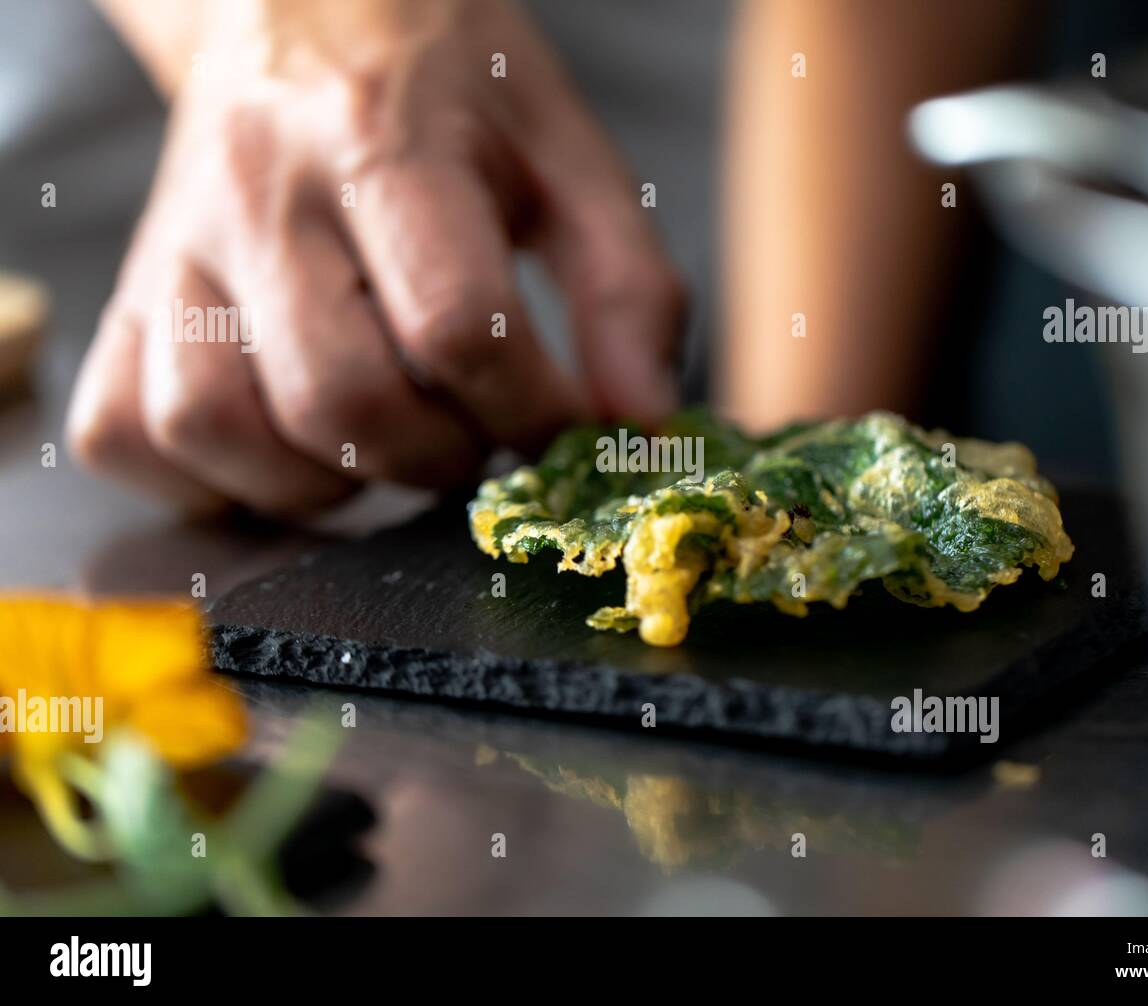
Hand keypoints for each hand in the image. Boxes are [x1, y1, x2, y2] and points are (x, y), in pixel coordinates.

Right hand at [69, 0, 683, 514]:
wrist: (305, 6)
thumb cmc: (450, 87)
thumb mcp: (569, 159)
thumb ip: (626, 289)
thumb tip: (640, 426)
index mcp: (385, 143)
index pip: (456, 326)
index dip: (529, 414)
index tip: (556, 426)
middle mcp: (261, 195)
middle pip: (340, 398)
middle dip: (436, 459)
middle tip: (470, 438)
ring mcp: (175, 248)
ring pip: (217, 427)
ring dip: (324, 482)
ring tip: (382, 443)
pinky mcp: (128, 294)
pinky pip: (129, 430)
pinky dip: (209, 479)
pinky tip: (284, 446)